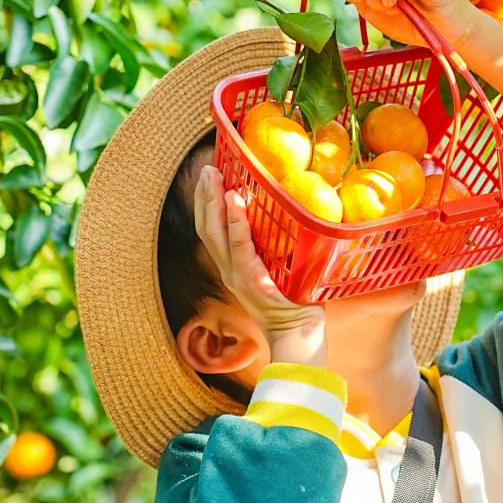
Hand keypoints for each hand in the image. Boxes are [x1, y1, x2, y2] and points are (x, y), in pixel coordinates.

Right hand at [193, 166, 326, 366]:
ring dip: (213, 201)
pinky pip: (240, 247)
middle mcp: (229, 270)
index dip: (206, 202)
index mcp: (233, 266)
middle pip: (206, 227)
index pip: (211, 230)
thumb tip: (289, 212)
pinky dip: (236, 222)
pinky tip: (234, 200)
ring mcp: (238, 276)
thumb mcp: (279, 269)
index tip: (208, 175)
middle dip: (204, 195)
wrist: (299, 336)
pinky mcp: (253, 281)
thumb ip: (275, 246)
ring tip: (215, 176)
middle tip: (208, 167)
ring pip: (216, 233)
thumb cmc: (295, 300)